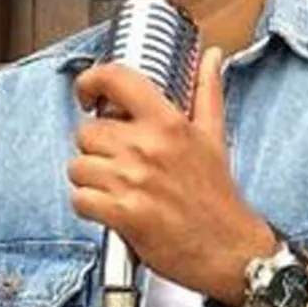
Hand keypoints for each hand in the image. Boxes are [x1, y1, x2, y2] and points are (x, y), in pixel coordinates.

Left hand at [68, 46, 274, 304]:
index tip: (87, 93)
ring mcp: (133, 181)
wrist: (230, 249)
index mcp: (169, 123)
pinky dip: (88, 205)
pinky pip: (80, 199)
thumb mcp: (214, 137)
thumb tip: (212, 56)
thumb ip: (208, 92)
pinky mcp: (123, 214)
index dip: (91, 80)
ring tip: (112, 186)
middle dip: (94, 147)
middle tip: (114, 160)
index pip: (117, 80)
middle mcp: (148, 147)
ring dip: (88, 178)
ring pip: (77, 166)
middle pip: (87, 131)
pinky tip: (109, 207)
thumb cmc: (218, 196)